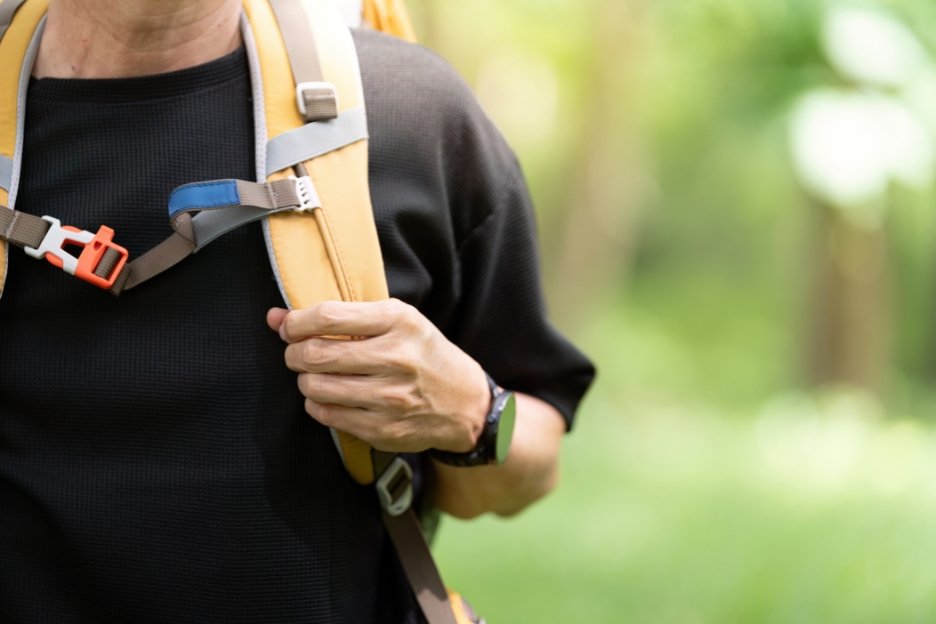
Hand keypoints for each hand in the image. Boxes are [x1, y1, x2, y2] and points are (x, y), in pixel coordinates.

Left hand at [266, 299, 489, 453]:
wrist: (465, 403)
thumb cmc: (424, 354)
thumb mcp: (396, 321)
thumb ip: (340, 317)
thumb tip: (275, 317)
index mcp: (399, 322)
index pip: (328, 317)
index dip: (296, 322)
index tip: (290, 326)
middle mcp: (396, 358)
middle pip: (315, 354)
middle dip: (293, 353)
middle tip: (298, 353)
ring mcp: (389, 398)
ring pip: (315, 387)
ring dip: (305, 380)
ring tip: (317, 375)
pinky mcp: (383, 430)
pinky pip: (326, 415)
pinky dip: (317, 404)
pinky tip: (330, 396)